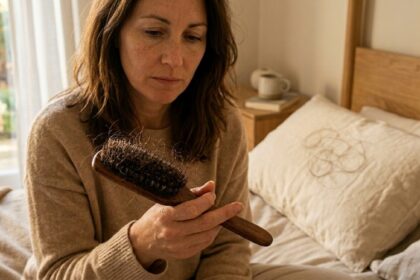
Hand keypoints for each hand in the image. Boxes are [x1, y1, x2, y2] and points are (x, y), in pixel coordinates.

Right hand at [128, 181, 242, 268]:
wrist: (143, 241)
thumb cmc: (158, 215)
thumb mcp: (169, 201)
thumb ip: (192, 193)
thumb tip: (212, 185)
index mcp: (166, 216)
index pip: (192, 209)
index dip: (206, 201)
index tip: (213, 195)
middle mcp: (172, 232)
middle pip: (204, 223)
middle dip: (224, 214)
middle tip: (237, 206)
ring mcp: (178, 246)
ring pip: (207, 234)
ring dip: (219, 223)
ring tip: (223, 215)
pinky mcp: (183, 254)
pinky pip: (204, 243)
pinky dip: (212, 233)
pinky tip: (214, 225)